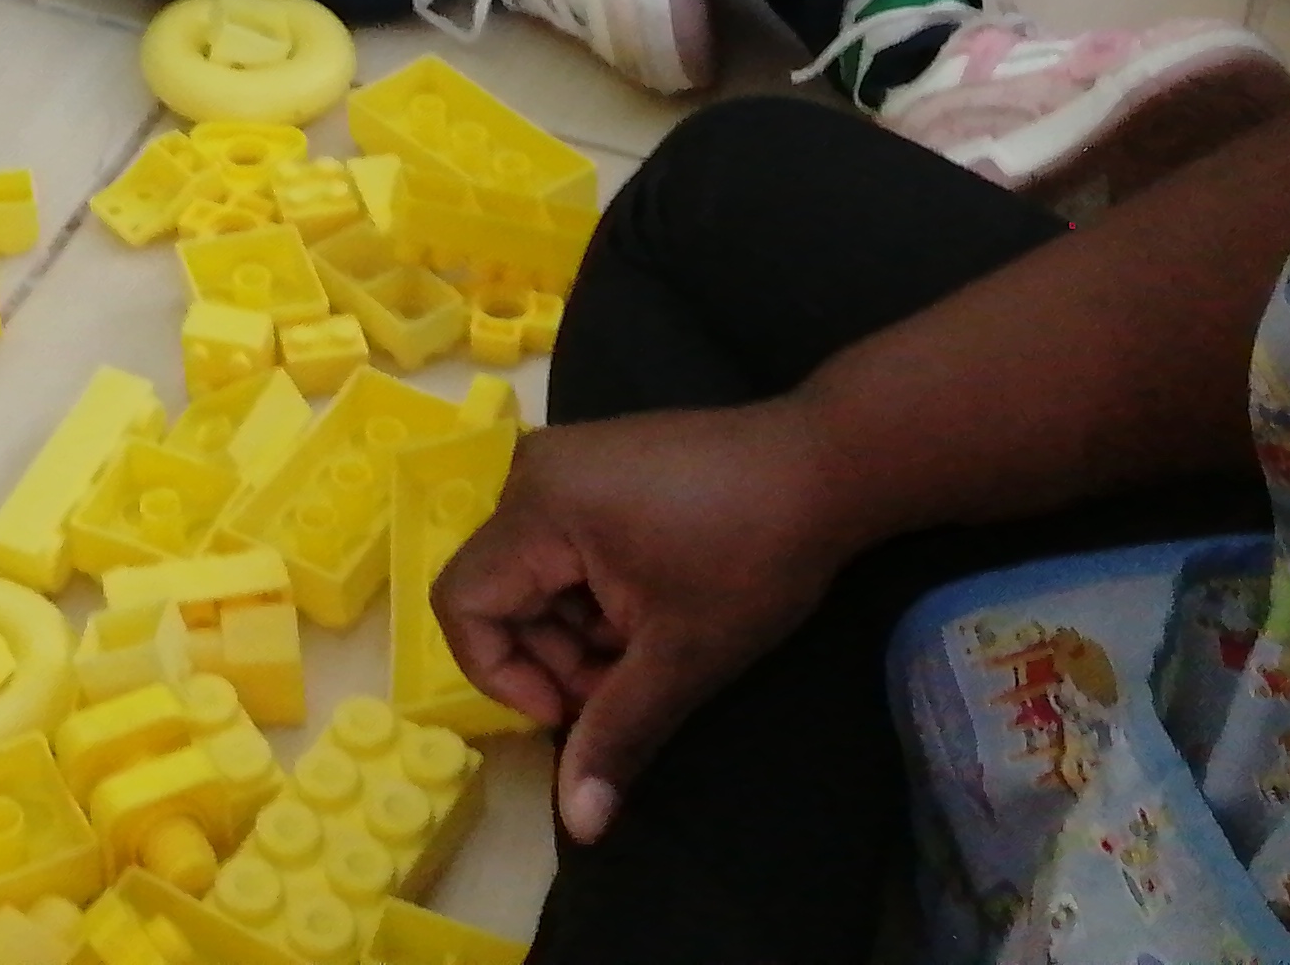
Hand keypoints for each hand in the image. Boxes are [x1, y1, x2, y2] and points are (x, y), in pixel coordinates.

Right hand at [430, 406, 859, 846]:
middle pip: (500, 591)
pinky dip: (595, 591)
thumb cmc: (750, 557)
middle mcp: (533, 472)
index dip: (503, 674)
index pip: (463, 602)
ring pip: (536, 573)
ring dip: (580, 630)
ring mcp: (568, 461)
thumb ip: (616, 734)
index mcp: (537, 506)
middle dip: (555, 657)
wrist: (826, 466)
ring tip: (654, 644)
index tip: (575, 709)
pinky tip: (656, 603)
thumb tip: (580, 828)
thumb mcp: (682, 656)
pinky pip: (564, 542)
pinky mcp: (600, 462)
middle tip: (630, 681)